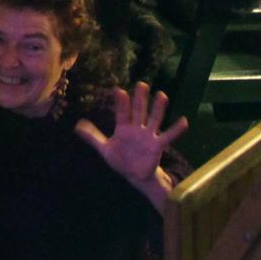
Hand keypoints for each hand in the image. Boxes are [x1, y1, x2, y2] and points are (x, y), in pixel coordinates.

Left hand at [75, 83, 185, 202]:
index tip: (119, 90)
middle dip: (140, 99)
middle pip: (139, 111)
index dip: (121, 103)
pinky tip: (184, 120)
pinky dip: (176, 129)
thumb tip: (77, 125)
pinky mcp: (158, 145)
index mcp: (123, 128)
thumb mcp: (104, 149)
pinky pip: (168, 136)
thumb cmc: (120, 159)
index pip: (122, 113)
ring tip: (162, 95)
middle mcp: (137, 129)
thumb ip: (92, 137)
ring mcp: (148, 136)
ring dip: (158, 108)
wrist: (134, 175)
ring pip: (154, 119)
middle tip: (142, 84)